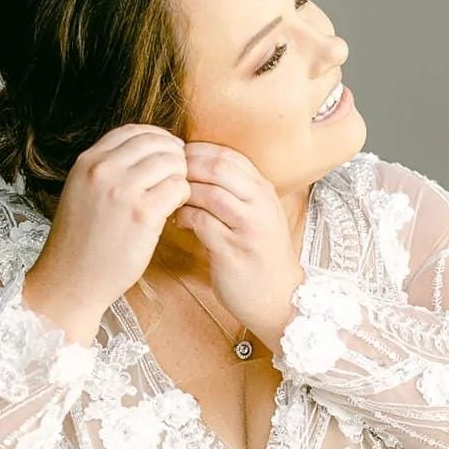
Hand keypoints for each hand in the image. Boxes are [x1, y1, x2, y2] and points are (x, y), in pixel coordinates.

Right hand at [23, 125, 190, 344]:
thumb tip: (148, 148)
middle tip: (177, 173)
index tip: (166, 150)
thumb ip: (107, 168)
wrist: (71, 281)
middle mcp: (103, 171)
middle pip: (156, 142)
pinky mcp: (143, 214)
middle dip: (172, 155)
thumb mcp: (81, 191)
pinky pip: (179, 188)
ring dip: (179, 176)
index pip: (132, 131)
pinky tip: (172, 210)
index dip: (156, 136)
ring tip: (172, 195)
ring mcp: (123, 191)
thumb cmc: (79, 241)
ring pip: (171, 162)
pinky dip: (182, 196)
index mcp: (87, 162)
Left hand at [174, 143, 305, 352]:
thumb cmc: (260, 255)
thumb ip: (235, 192)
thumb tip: (196, 168)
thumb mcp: (257, 215)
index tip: (178, 156)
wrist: (280, 297)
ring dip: (185, 192)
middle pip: (219, 167)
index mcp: (264, 191)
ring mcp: (249, 228)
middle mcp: (261, 204)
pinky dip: (185, 217)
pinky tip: (179, 221)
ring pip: (211, 193)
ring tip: (171, 197)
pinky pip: (203, 222)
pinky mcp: (234, 251)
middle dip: (188, 165)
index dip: (200, 150)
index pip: (230, 155)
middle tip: (167, 173)